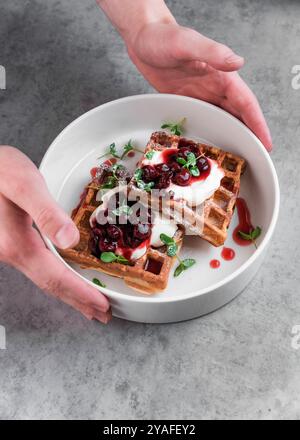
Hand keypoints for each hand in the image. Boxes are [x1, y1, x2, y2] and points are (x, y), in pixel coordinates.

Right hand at [0, 146, 110, 323]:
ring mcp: (7, 251)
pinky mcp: (8, 244)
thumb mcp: (23, 183)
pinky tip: (62, 277)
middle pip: (50, 285)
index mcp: (18, 244)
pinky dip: (56, 278)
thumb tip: (70, 240)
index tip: (102, 307)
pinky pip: (37, 268)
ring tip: (88, 304)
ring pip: (43, 279)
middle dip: (78, 301)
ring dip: (68, 293)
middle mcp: (10, 253)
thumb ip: (46, 212)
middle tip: (102, 315)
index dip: (80, 294)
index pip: (55, 278)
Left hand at [125, 22, 271, 150]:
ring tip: (239, 156)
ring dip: (232, 135)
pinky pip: (205, 118)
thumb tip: (238, 63)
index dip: (257, 123)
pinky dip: (213, 131)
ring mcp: (202, 94)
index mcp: (222, 74)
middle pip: (238, 115)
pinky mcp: (188, 100)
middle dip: (250, 135)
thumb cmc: (163, 37)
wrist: (143, 39)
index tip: (265, 142)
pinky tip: (214, 142)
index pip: (246, 103)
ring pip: (223, 118)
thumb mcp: (186, 43)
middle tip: (257, 157)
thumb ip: (212, 52)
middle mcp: (215, 86)